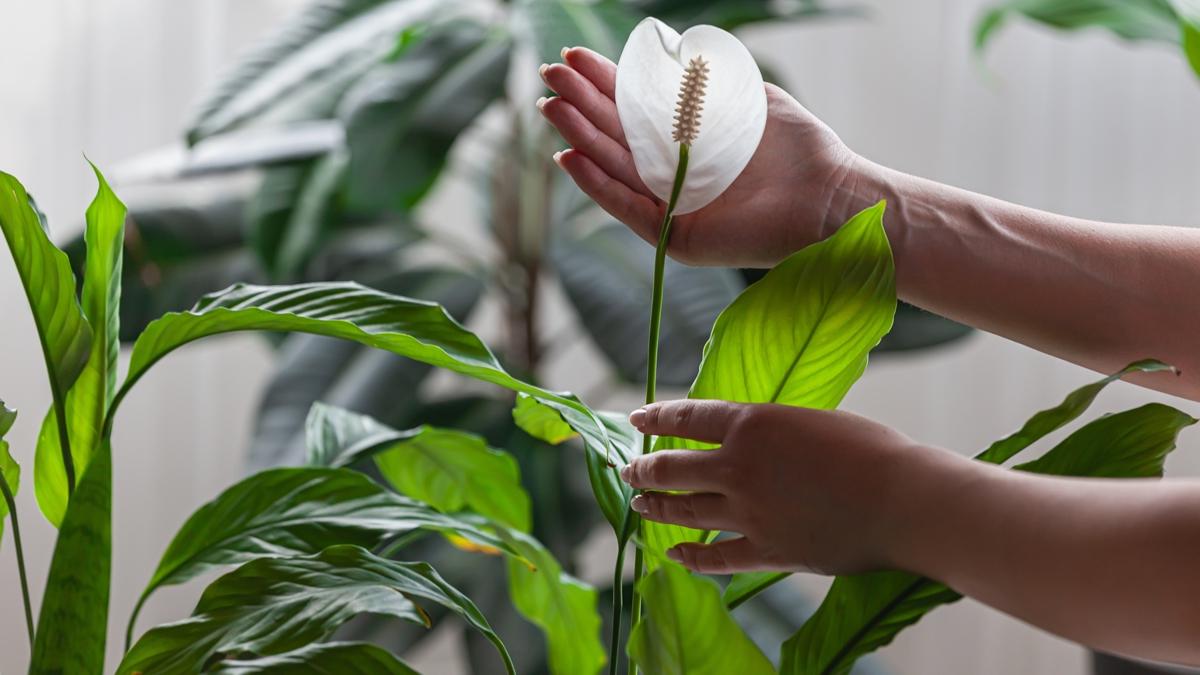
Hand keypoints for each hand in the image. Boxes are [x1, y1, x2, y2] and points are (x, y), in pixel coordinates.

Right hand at [539, 47, 858, 267]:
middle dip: (581, 105)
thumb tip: (669, 55)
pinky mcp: (679, 237)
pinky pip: (629, 209)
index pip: (635, 109)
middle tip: (549, 76)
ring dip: (580, 139)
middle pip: (616, 136)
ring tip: (550, 110)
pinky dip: (598, 186)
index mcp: (689, 140)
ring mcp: (674, 207)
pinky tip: (570, 159)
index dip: (603, 83)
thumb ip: (709, 81)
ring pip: (615, 169)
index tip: (573, 57)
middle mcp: (675, 174)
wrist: (830, 197)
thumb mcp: (750, 99)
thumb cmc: (799, 149)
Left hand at [619, 399, 966, 575]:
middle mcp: (737, 467)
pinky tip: (675, 556)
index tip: (636, 420)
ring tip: (639, 504)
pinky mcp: (767, 550)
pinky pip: (716, 557)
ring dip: (656, 507)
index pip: (684, 418)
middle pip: (671, 468)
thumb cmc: (870, 450)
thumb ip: (770, 430)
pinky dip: (692, 557)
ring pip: (684, 511)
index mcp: (750, 423)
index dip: (655, 418)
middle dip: (643, 469)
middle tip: (628, 470)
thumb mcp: (810, 420)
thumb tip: (748, 440)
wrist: (903, 499)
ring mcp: (748, 513)